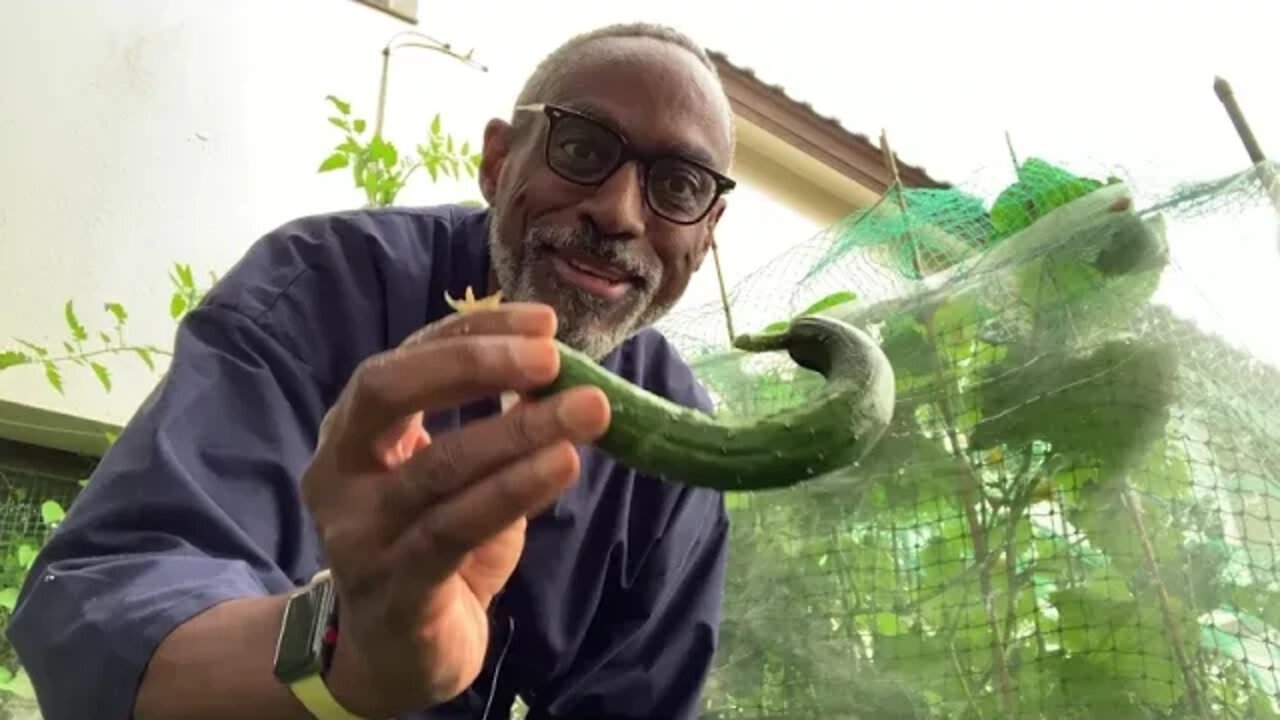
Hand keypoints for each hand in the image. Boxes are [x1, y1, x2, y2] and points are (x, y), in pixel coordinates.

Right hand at [299, 303, 609, 716]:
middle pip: (389, 392)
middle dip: (474, 363)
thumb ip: (493, 422)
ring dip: (521, 431)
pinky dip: (515, 490)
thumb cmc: (431, 548)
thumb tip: (557, 365)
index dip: (472, 333)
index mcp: (352, 432)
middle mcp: (339, 472)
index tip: (543, 322)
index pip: (403, 358)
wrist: (395, 655)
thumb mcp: (459, 475)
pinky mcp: (394, 585)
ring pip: (438, 466)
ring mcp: (360, 532)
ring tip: (589, 408)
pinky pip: (456, 527)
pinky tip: (564, 464)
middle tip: (552, 357)